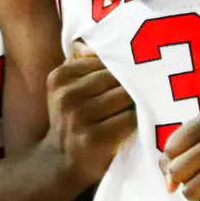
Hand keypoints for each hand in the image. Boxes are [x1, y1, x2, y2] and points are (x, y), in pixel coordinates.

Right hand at [45, 46, 136, 182]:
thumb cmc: (73, 118)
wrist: (61, 162)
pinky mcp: (95, 138)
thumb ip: (86, 63)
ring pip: (124, 97)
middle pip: (116, 78)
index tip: (127, 78)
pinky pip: (129, 118)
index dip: (120, 70)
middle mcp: (66, 96)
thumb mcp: (68, 88)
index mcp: (59, 77)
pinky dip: (136, 121)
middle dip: (130, 85)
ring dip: (135, 103)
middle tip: (140, 93)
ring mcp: (79, 118)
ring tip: (137, 108)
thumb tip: (112, 39)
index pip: (104, 61)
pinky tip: (134, 124)